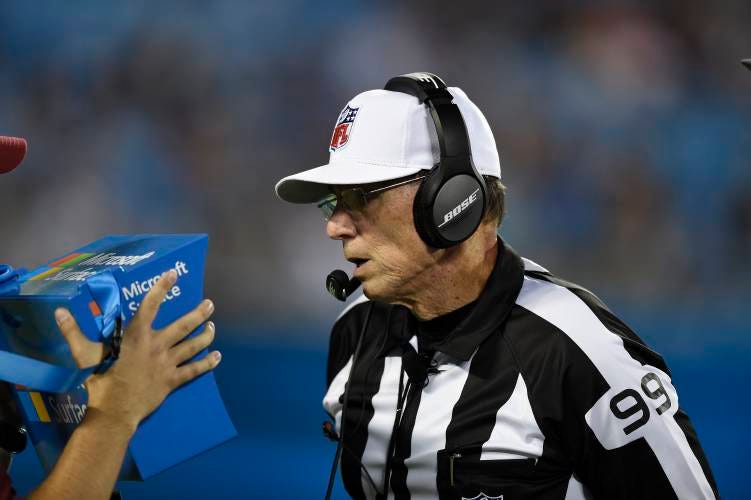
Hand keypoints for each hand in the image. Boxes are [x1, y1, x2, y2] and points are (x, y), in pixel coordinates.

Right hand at [54, 269, 220, 432]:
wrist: (114, 411)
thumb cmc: (99, 380)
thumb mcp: (84, 354)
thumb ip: (73, 332)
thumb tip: (59, 312)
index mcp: (136, 336)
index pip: (150, 305)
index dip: (162, 288)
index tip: (174, 273)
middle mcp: (156, 346)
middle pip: (184, 326)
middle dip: (199, 314)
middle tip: (210, 304)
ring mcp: (167, 363)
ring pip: (193, 346)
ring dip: (205, 335)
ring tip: (213, 326)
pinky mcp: (172, 380)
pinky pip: (194, 370)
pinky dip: (207, 363)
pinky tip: (217, 356)